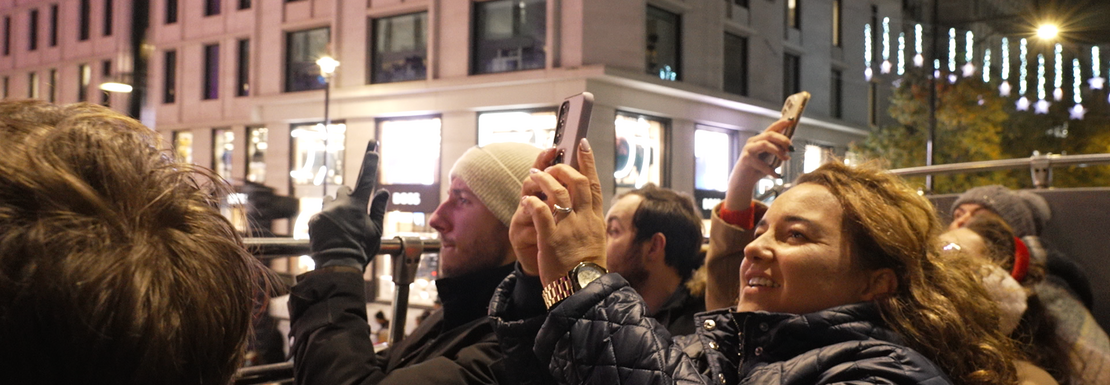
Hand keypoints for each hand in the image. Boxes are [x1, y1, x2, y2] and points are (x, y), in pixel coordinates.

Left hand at [308, 147, 390, 269]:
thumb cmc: (360, 250)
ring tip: (340, 228)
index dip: (369, 162)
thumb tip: (383, 191)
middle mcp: (340, 204)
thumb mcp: (375, 231)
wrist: (337, 266)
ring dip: (335, 209)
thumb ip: (378, 209)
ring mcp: (325, 211)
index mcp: (357, 206)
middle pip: (344, 190)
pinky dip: (326, 222)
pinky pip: (321, 215)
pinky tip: (330, 236)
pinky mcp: (314, 219)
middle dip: (348, 197)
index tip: (371, 146)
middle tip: (352, 215)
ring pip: (330, 202)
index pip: (366, 179)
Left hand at [515, 139, 605, 285]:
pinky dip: (532, 202)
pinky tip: (526, 199)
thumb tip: (585, 208)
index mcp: (594, 219)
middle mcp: (583, 220)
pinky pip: (540, 212)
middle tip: (551, 165)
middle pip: (576, 182)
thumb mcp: (595, 241)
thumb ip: (588, 222)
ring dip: (544, 180)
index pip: (593, 184)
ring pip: (557, 192)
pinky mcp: (551, 239)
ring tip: (534, 176)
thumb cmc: (586, 269)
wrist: (583, 290)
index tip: (582, 144)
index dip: (588, 161)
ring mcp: (568, 228)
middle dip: (562, 168)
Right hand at [723, 119, 792, 210]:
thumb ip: (777, 151)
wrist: (743, 182)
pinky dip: (771, 169)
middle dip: (783, 139)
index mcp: (759, 139)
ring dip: (778, 151)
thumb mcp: (770, 158)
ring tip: (785, 158)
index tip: (792, 120)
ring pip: (765, 144)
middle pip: (769, 134)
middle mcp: (752, 142)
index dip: (781, 123)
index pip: (771, 128)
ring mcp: (748, 149)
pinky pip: (762, 162)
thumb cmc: (757, 170)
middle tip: (791, 148)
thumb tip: (789, 146)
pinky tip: (777, 175)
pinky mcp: (746, 159)